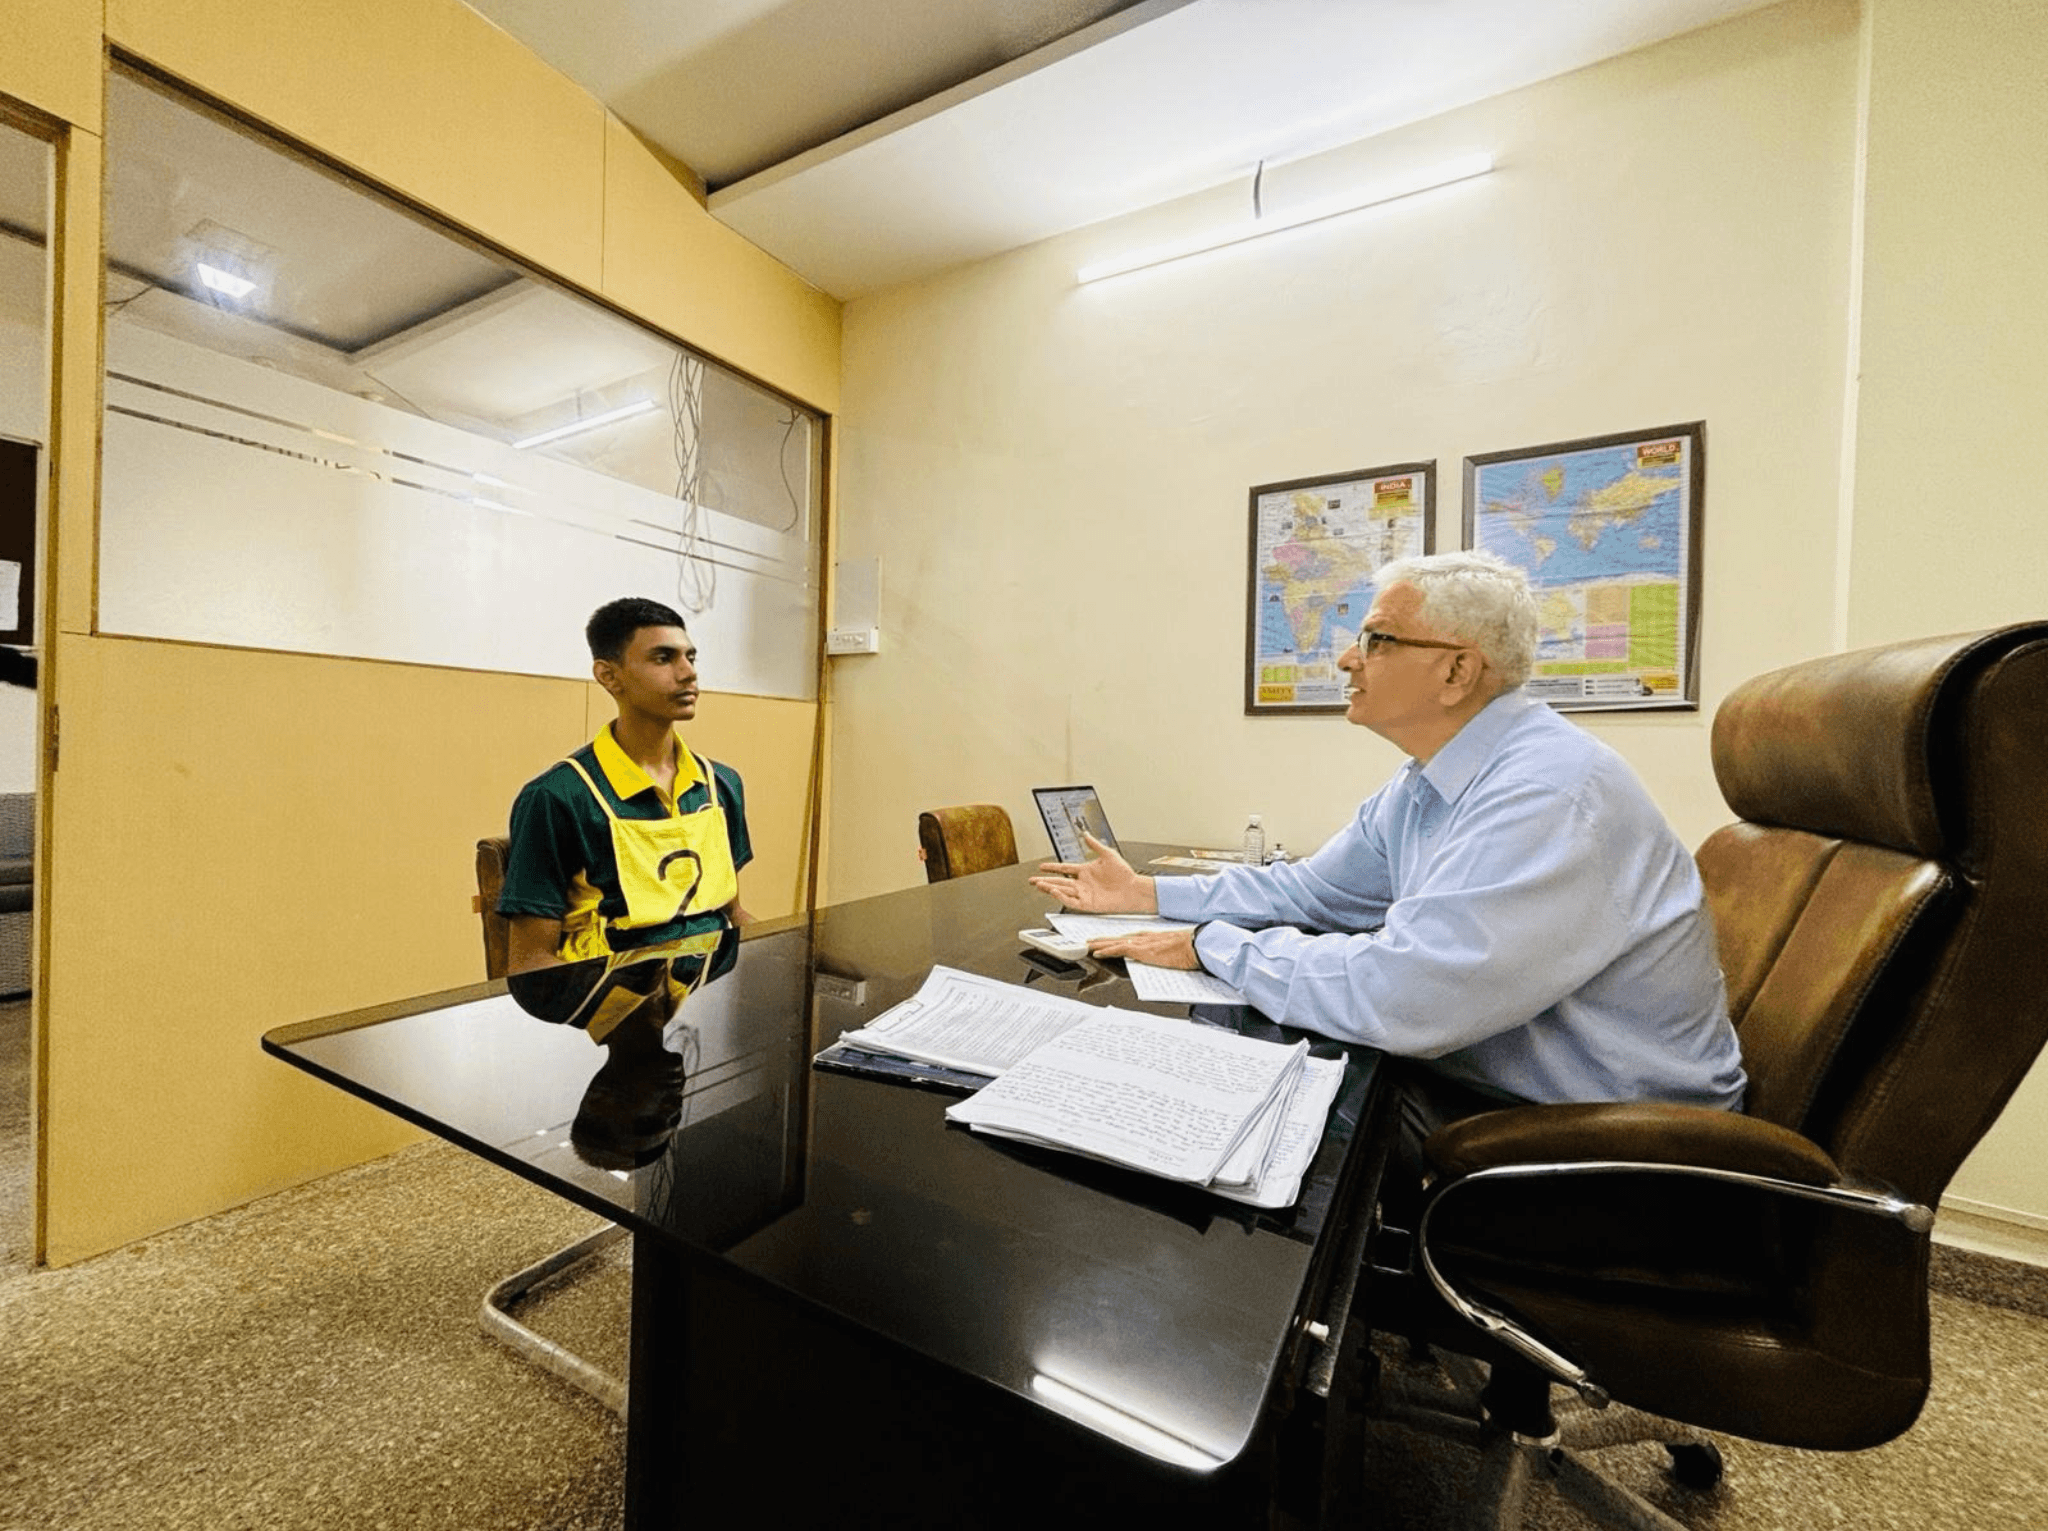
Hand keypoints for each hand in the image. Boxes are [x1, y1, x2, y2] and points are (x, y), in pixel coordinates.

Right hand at [1028, 831, 1157, 913]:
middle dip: (1044, 881)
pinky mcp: (1088, 904)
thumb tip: (1086, 834)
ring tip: (1039, 885)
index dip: (1052, 867)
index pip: (1064, 869)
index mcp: (1085, 871)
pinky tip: (1055, 892)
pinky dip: (1062, 897)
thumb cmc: (1124, 873)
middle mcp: (1082, 883)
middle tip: (1032, 880)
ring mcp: (1084, 894)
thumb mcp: (1108, 855)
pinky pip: (1071, 901)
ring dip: (1050, 888)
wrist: (1133, 889)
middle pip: (1059, 881)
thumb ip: (1095, 845)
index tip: (1041, 866)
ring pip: (1062, 891)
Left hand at [1088, 928, 1198, 969]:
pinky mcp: (1140, 951)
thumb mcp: (1173, 951)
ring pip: (1113, 942)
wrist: (1195, 945)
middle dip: (1102, 940)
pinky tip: (1096, 953)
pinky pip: (1118, 950)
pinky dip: (1106, 951)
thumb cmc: (1189, 949)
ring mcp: (1141, 943)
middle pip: (1117, 938)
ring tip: (1086, 945)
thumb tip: (1164, 960)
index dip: (1115, 939)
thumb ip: (1164, 954)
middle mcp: (1143, 937)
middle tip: (1089, 940)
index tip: (1106, 940)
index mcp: (1151, 937)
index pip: (1128, 938)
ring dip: (1099, 944)